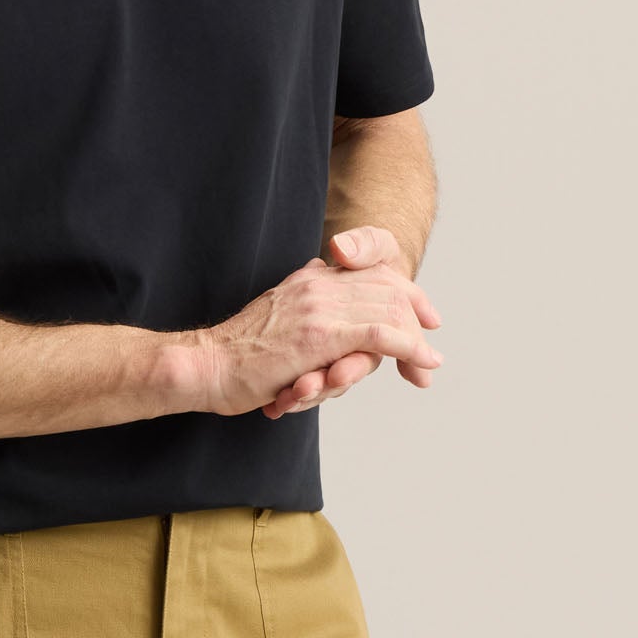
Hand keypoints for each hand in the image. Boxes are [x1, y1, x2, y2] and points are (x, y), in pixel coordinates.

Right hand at [185, 226, 443, 420]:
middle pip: (387, 290)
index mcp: (308, 279)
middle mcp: (317, 284)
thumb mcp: (275, 315)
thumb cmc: (236, 354)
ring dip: (415, 339)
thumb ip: (300, 298)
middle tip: (431, 349)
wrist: (206, 365)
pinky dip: (408, 347)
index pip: (370, 272)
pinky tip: (421, 360)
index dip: (404, 292)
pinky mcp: (321, 335)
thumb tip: (318, 278)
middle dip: (416, 317)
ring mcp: (320, 308)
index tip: (425, 314)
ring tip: (429, 362)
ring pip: (388, 310)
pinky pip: (379, 334)